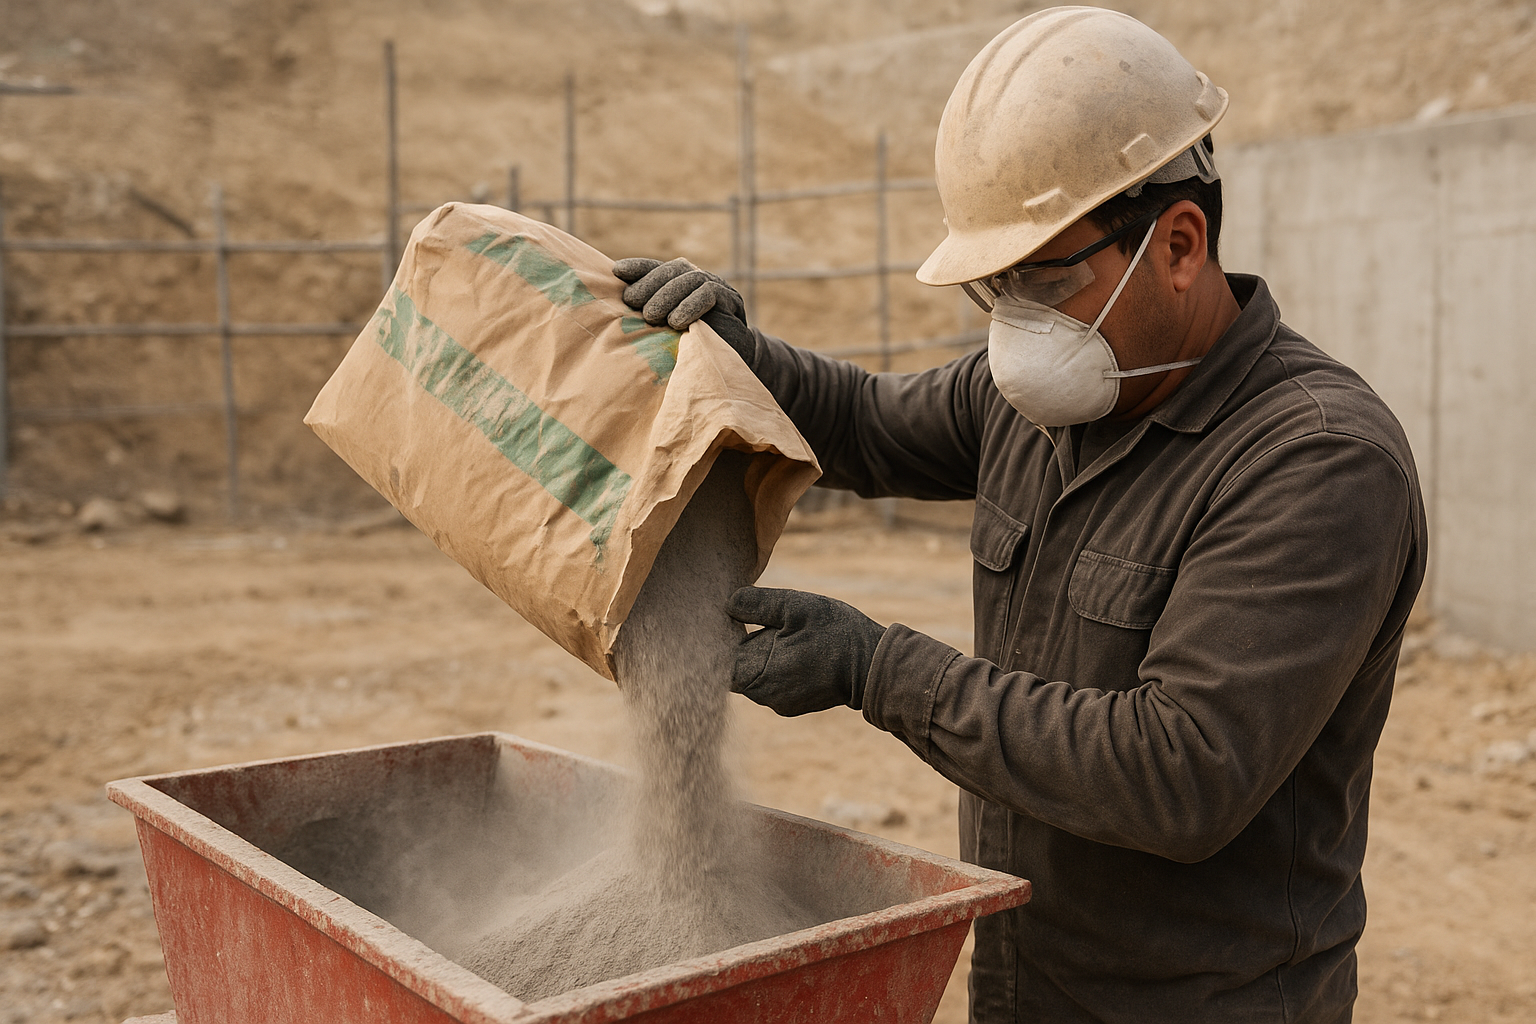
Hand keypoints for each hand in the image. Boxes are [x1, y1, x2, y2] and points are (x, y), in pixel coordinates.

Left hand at [613, 257, 755, 364]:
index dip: (638, 267)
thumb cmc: (690, 349)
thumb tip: (618, 307)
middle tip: (631, 302)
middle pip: (672, 269)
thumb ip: (648, 316)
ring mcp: (716, 286)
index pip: (657, 267)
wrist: (728, 364)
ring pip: (690, 277)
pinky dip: (689, 305)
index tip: (617, 271)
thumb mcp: (663, 331)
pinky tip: (676, 321)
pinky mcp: (730, 299)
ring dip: (666, 295)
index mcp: (679, 282)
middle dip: (648, 283)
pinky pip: (708, 293)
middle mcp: (697, 279)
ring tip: (651, 316)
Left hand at [726, 586, 886, 716]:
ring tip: (777, 630)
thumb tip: (727, 604)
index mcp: (759, 675)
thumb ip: (756, 604)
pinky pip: (772, 681)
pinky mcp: (794, 703)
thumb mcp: (795, 607)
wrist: (875, 665)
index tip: (727, 616)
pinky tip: (791, 646)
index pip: (718, 661)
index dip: (717, 638)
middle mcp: (765, 696)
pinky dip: (775, 663)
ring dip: (759, 652)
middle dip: (739, 643)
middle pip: (734, 669)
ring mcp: (780, 703)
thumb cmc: (836, 633)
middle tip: (750, 617)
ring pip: (753, 674)